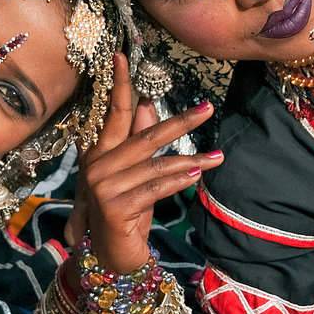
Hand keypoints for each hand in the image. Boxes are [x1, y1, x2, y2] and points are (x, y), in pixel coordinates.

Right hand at [73, 53, 220, 270]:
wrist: (111, 258)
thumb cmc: (125, 213)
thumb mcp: (135, 175)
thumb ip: (139, 141)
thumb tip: (150, 105)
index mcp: (99, 153)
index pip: (114, 114)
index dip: (120, 84)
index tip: (124, 56)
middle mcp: (96, 166)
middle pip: (144, 137)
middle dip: (179, 122)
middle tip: (208, 108)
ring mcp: (102, 187)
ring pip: (154, 165)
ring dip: (189, 161)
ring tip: (217, 158)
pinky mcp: (114, 207)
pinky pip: (154, 189)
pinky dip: (177, 182)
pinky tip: (196, 176)